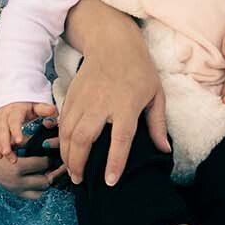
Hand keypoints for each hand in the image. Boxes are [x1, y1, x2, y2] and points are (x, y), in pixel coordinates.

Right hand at [0, 100, 56, 158]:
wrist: (11, 96)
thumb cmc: (25, 103)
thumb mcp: (35, 104)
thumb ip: (44, 109)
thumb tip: (54, 111)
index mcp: (15, 110)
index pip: (14, 121)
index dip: (15, 131)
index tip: (19, 142)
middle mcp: (3, 115)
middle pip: (2, 130)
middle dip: (4, 144)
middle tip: (9, 154)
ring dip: (1, 148)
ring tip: (10, 159)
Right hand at [0, 140, 53, 199]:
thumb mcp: (9, 143)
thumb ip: (28, 141)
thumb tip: (45, 140)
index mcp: (17, 167)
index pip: (43, 164)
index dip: (50, 158)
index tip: (52, 153)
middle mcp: (17, 181)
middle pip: (45, 182)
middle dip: (52, 173)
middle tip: (56, 165)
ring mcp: (15, 189)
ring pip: (41, 191)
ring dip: (46, 182)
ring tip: (48, 172)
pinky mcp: (13, 192)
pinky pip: (32, 196)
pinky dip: (38, 189)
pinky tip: (39, 178)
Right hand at [58, 23, 168, 185]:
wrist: (112, 43)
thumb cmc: (139, 70)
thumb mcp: (156, 94)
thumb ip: (158, 124)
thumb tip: (164, 150)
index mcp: (126, 105)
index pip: (120, 139)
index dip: (114, 162)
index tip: (110, 181)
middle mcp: (101, 103)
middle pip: (84, 138)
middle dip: (78, 163)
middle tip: (78, 180)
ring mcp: (83, 99)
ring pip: (67, 132)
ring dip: (66, 154)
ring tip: (70, 171)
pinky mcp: (71, 95)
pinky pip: (61, 121)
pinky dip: (60, 139)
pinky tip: (65, 150)